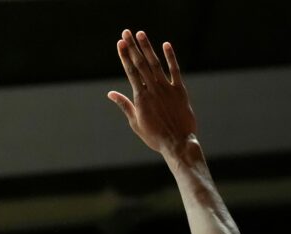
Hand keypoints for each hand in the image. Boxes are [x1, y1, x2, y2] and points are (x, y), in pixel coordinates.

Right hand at [108, 29, 196, 154]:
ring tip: (141, 34)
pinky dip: (171, 58)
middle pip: (140, 64)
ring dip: (147, 48)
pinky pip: (175, 71)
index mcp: (140, 97)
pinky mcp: (180, 91)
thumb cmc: (155, 136)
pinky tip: (166, 45)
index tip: (119, 42)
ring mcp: (167, 89)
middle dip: (132, 47)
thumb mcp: (135, 123)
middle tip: (126, 32)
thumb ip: (125, 105)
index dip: (125, 56)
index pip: (130, 71)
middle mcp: (153, 90)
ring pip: (155, 64)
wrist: (178, 143)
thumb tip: (110, 93)